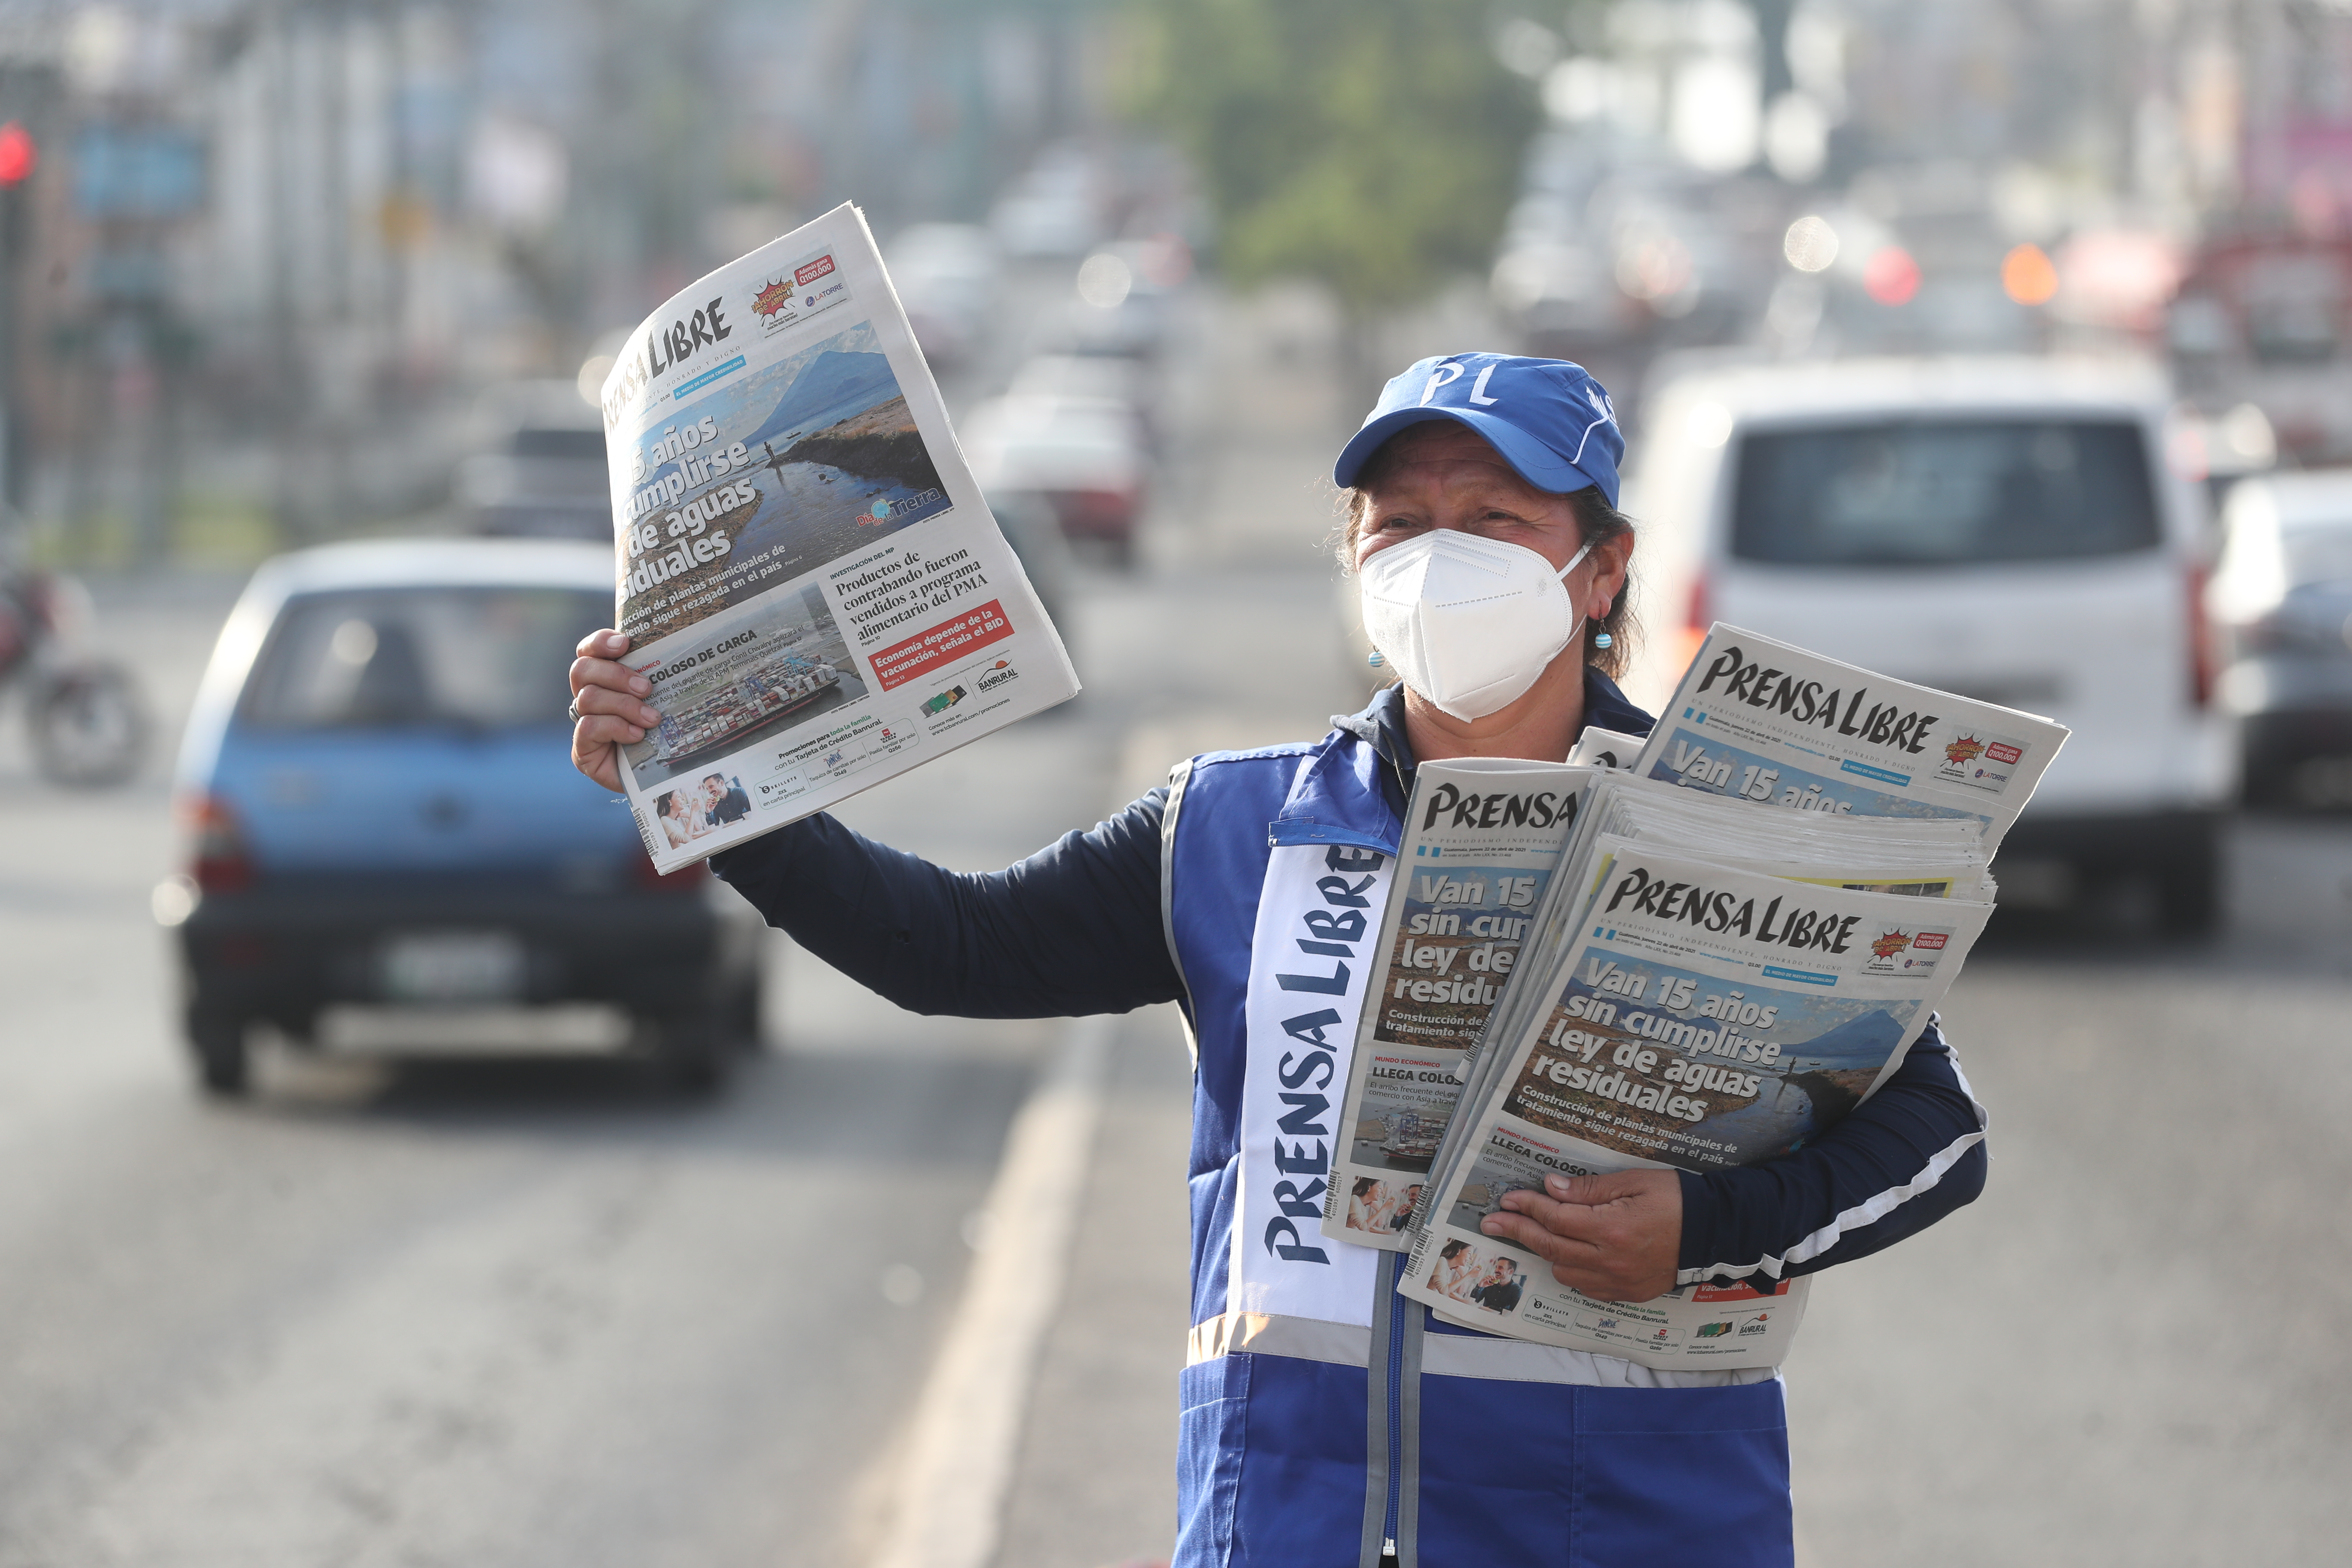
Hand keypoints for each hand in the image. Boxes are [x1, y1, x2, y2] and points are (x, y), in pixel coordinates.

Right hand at [569, 629, 659, 790]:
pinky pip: (588, 727)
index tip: (625, 643)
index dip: (600, 642)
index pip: (588, 651)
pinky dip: (616, 728)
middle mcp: (587, 697)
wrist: (660, 778)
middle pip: (582, 669)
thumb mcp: (662, 701)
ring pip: (588, 698)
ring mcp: (582, 723)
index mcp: (603, 679)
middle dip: (617, 675)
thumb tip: (682, 654)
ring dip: (624, 705)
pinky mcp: (582, 750)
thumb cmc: (663, 733)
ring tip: (652, 719)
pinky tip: (637, 735)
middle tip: (647, 688)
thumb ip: (659, 678)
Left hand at [1480, 1168, 1680, 1303]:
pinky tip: (1567, 1253)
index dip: (1528, 1206)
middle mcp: (1612, 1260)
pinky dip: (1570, 1269)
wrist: (1715, 1232)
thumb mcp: (1634, 1181)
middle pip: (1551, 1247)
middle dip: (1518, 1230)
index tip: (1508, 1198)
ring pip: (1564, 1270)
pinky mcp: (1627, 1294)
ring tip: (1534, 1232)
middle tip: (1493, 1221)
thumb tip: (1552, 1188)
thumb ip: (1590, 1188)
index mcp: (1613, 1228)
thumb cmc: (1676, 1199)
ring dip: (1545, 1251)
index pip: (1556, 1218)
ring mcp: (1619, 1282)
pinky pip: (1586, 1287)